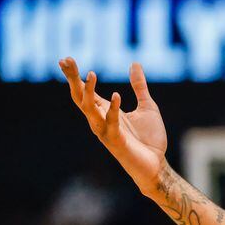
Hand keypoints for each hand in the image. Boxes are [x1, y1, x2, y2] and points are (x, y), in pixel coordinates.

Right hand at [60, 58, 167, 182]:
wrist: (157, 165)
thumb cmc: (150, 138)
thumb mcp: (147, 106)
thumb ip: (139, 86)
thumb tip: (134, 63)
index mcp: (106, 111)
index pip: (84, 91)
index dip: (75, 76)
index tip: (66, 59)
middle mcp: (101, 120)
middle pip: (80, 97)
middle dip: (73, 80)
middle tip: (66, 61)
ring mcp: (106, 132)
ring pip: (89, 110)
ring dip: (89, 92)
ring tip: (91, 74)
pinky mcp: (117, 142)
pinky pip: (111, 124)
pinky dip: (113, 110)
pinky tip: (117, 95)